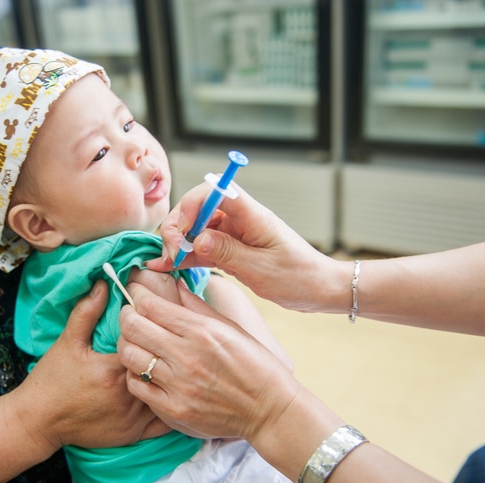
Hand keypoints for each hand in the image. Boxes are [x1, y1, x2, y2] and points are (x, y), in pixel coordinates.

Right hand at [17, 280, 167, 452]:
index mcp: (112, 369)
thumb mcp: (67, 342)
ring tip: (181, 368)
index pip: (148, 345)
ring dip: (172, 383)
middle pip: (161, 370)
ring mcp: (131, 419)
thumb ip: (87, 312)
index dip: (155, 335)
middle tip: (176, 346)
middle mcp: (126, 396)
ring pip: (167, 396)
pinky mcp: (132, 435)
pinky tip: (175, 396)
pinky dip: (172, 409)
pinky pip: (164, 424)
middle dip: (168, 358)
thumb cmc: (51, 379)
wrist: (38, 421)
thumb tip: (104, 283)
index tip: (158, 327)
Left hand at [116, 280, 298, 441]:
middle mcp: (187, 357)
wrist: (269, 409)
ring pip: (129, 356)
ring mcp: (178, 385)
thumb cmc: (254, 364)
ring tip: (135, 342)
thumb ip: (197, 306)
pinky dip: (134, 374)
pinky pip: (136, 387)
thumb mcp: (230, 328)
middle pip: (133, 327)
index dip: (135, 294)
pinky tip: (143, 369)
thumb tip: (174, 285)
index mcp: (202, 331)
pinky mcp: (173, 410)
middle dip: (125, 316)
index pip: (150, 305)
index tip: (134, 292)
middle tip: (129, 315)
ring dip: (127, 345)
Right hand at [147, 183, 343, 313]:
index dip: (192, 205)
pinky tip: (167, 266)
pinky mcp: (229, 250)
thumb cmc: (299, 277)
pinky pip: (201, 248)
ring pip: (195, 229)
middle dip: (178, 227)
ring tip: (166, 263)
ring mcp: (233, 234)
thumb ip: (227, 252)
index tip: (183, 231)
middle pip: (197, 209)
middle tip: (171, 253)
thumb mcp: (262, 269)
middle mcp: (239, 220)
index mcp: (252, 215)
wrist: (318, 289)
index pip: (216, 191)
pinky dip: (184, 256)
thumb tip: (197, 239)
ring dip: (177, 243)